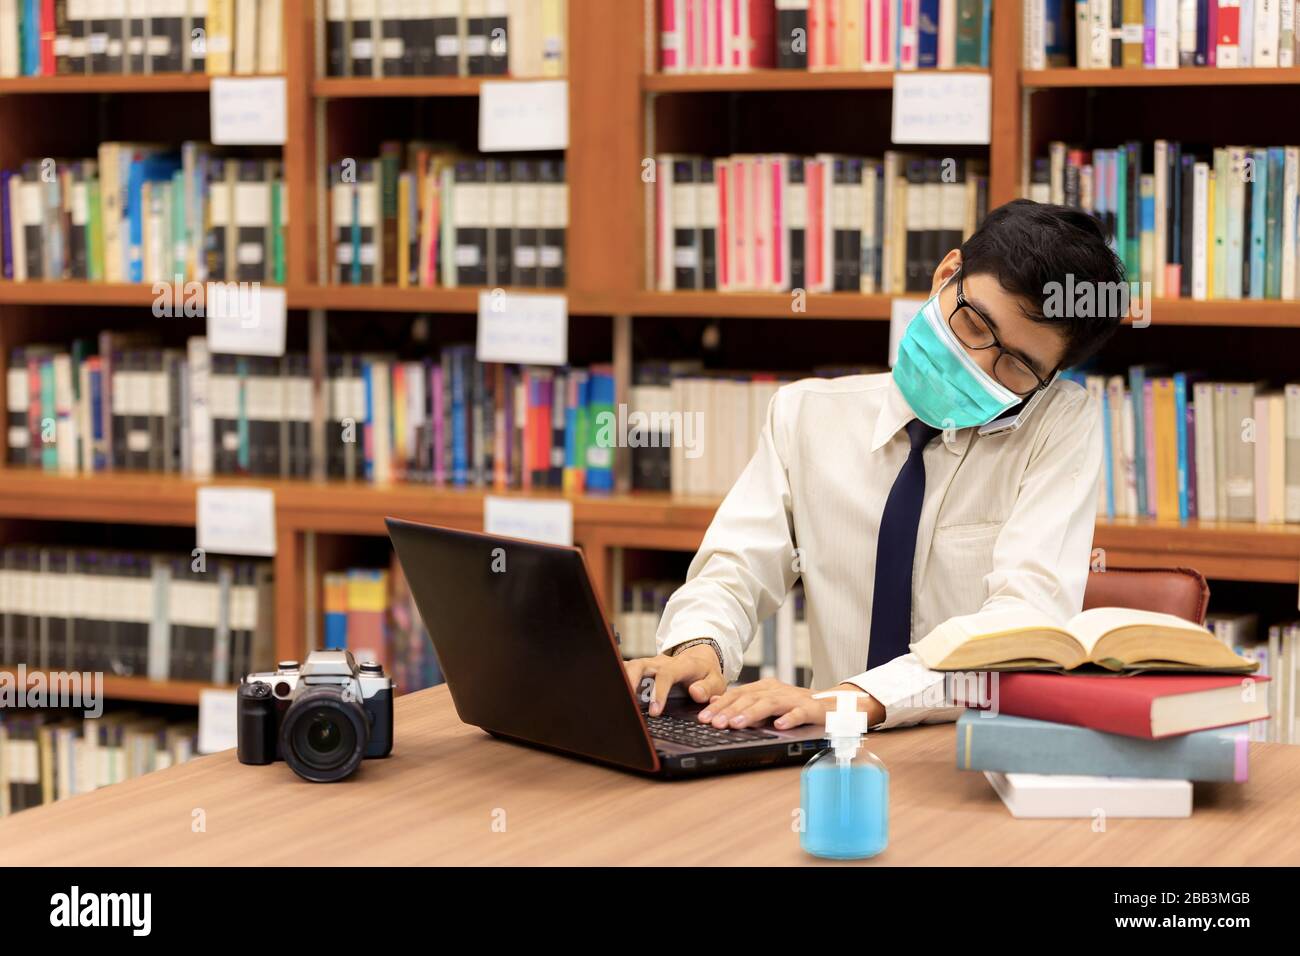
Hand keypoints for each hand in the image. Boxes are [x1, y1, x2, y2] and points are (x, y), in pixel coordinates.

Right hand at [624, 645, 726, 716]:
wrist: (699, 660)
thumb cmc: (706, 674)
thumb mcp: (716, 681)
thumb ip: (708, 688)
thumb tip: (694, 693)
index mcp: (681, 665)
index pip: (666, 674)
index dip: (658, 692)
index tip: (655, 711)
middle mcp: (662, 663)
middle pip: (641, 665)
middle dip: (631, 681)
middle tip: (627, 702)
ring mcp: (650, 665)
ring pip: (631, 666)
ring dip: (622, 680)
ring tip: (618, 701)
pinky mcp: (643, 670)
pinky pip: (627, 670)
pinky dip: (619, 679)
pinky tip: (614, 694)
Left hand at [698, 679, 885, 729]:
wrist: (832, 705)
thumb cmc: (795, 706)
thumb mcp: (766, 702)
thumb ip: (742, 702)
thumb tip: (713, 702)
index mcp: (764, 688)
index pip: (737, 695)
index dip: (719, 705)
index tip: (703, 718)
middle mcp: (777, 690)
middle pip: (749, 698)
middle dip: (730, 710)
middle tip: (714, 723)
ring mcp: (794, 698)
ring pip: (770, 704)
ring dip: (752, 713)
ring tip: (737, 724)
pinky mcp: (811, 709)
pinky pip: (800, 713)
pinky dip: (790, 718)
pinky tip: (779, 726)